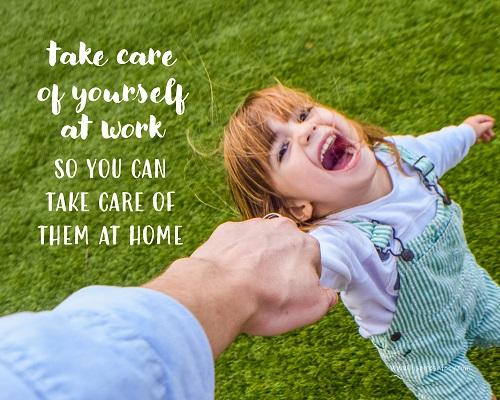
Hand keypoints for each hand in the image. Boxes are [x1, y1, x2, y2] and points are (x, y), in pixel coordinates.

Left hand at [145, 217, 336, 356]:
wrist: (218, 291)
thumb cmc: (266, 300)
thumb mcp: (310, 309)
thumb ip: (327, 298)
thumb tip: (329, 294)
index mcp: (306, 244)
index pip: (312, 263)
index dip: (303, 283)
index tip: (290, 296)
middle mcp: (281, 228)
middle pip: (285, 249)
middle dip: (280, 266)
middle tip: (268, 291)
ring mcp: (252, 226)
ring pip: (260, 244)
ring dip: (257, 259)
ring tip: (246, 285)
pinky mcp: (227, 230)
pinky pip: (236, 243)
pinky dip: (234, 256)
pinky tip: (229, 275)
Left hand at [463, 114, 495, 142]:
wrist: (460, 138)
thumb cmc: (472, 131)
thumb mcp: (482, 128)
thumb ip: (487, 125)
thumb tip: (490, 123)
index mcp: (474, 119)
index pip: (482, 118)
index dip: (489, 119)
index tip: (494, 122)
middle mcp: (470, 123)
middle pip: (481, 125)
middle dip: (487, 131)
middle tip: (493, 136)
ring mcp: (466, 128)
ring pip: (477, 131)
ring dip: (483, 136)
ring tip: (487, 141)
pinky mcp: (464, 134)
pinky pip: (471, 135)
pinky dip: (476, 138)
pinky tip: (478, 142)